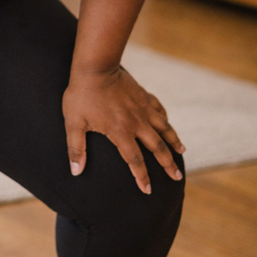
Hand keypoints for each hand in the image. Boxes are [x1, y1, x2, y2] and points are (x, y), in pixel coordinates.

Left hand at [63, 65, 183, 193]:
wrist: (96, 66)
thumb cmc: (82, 95)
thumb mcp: (74, 123)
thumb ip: (76, 149)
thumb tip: (76, 171)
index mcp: (120, 132)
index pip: (134, 160)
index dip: (142, 177)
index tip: (148, 190)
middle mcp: (137, 122)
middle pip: (157, 147)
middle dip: (168, 164)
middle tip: (177, 177)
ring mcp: (143, 108)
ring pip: (164, 128)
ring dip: (174, 141)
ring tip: (182, 152)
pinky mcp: (143, 95)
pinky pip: (159, 109)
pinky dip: (165, 119)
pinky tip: (168, 123)